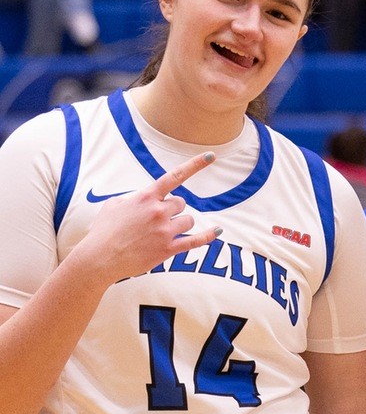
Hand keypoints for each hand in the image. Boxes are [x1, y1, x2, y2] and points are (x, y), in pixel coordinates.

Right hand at [74, 155, 220, 286]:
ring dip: (180, 223)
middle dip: (173, 209)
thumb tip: (143, 199)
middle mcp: (158, 211)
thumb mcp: (114, 205)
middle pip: (181, 203)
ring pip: (188, 220)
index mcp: (146, 197)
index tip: (211, 156)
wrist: (100, 257)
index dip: (195, 165)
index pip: (174, 176)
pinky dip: (208, 237)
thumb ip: (134, 198)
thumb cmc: (104, 230)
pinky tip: (217, 232)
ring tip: (163, 231)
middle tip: (157, 219)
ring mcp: (165, 230)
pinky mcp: (168, 249)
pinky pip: (195, 241)